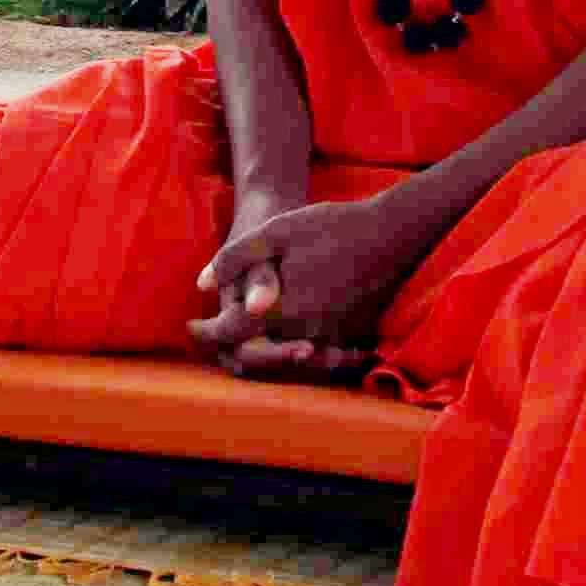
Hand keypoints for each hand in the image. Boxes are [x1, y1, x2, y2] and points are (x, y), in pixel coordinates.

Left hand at [193, 191, 421, 387]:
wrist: (394, 234)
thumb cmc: (334, 227)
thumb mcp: (279, 230)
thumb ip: (236, 257)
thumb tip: (203, 285)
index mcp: (282, 307)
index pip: (232, 332)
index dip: (206, 331)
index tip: (191, 325)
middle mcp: (305, 332)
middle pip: (256, 353)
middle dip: (231, 345)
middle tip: (212, 332)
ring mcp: (331, 338)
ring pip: (285, 358)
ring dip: (263, 351)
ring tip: (245, 337)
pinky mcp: (352, 337)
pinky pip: (316, 358)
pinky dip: (297, 354)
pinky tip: (290, 343)